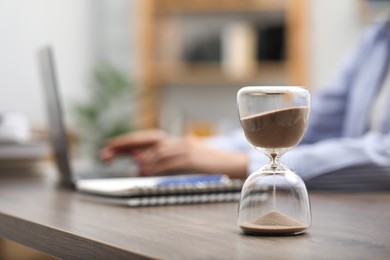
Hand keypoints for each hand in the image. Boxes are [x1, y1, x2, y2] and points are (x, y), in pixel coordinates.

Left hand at [101, 130, 247, 178]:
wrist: (234, 164)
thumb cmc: (210, 166)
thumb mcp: (186, 162)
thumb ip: (164, 162)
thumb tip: (139, 166)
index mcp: (176, 142)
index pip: (147, 138)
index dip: (128, 141)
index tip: (109, 147)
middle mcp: (178, 141)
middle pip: (148, 139)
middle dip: (125, 144)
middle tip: (106, 151)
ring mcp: (185, 148)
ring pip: (157, 151)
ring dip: (140, 160)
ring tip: (129, 167)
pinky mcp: (192, 158)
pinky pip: (169, 162)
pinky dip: (154, 167)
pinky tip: (144, 171)